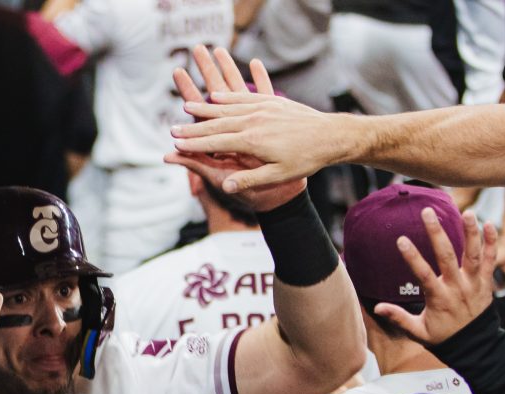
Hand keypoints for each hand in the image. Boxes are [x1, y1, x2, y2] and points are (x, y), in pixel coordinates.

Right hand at [165, 46, 305, 209]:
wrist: (332, 136)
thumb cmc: (306, 160)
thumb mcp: (278, 176)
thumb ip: (249, 179)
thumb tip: (225, 187)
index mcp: (253, 141)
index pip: (215, 143)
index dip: (194, 145)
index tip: (175, 146)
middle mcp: (254, 121)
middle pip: (216, 124)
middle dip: (192, 128)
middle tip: (172, 130)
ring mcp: (263, 109)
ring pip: (227, 108)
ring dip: (205, 108)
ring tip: (187, 106)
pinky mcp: (272, 102)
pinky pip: (244, 97)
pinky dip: (227, 98)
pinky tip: (216, 96)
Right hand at [374, 208, 496, 344]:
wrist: (476, 345)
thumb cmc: (443, 336)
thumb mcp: (418, 332)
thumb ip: (399, 318)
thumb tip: (377, 307)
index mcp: (439, 298)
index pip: (423, 274)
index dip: (412, 257)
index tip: (401, 240)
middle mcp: (458, 288)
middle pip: (447, 256)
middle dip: (436, 233)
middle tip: (427, 213)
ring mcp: (474, 283)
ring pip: (473, 254)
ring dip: (470, 232)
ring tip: (466, 211)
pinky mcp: (486, 281)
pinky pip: (491, 259)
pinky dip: (492, 242)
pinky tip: (489, 223)